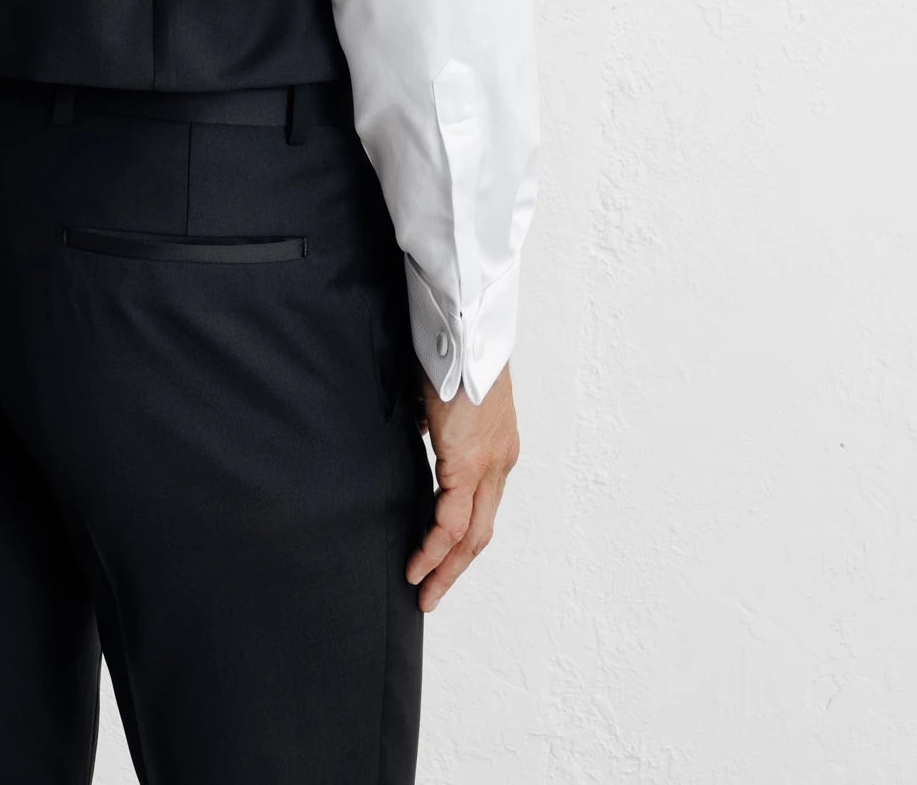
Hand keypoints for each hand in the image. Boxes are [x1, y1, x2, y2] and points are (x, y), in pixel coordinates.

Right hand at [404, 361, 517, 611]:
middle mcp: (500, 461)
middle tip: (431, 592)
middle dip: (456, 567)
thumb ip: (434, 426)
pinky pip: (451, 521)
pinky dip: (435, 548)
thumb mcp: (440, 398)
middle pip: (482, 531)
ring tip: (423, 590)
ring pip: (472, 534)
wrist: (464, 324)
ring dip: (447, 567)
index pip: (480, 505)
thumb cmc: (449, 347)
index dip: (460, 536)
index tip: (439, 556)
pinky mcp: (468, 462)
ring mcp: (489, 464)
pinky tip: (418, 565)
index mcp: (497, 446)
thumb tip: (416, 438)